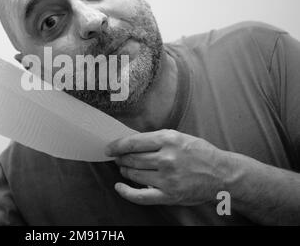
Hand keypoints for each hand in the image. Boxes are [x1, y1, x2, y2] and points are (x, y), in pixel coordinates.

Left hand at [106, 129, 231, 205]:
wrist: (222, 174)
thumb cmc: (200, 153)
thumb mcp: (179, 137)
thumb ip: (156, 139)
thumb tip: (131, 142)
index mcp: (168, 140)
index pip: (133, 142)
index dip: (117, 146)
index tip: (109, 148)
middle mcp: (167, 158)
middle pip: (132, 159)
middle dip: (121, 159)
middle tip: (118, 158)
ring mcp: (168, 178)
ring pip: (134, 174)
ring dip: (125, 171)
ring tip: (125, 168)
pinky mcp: (169, 195)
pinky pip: (141, 196)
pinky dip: (126, 192)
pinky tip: (119, 187)